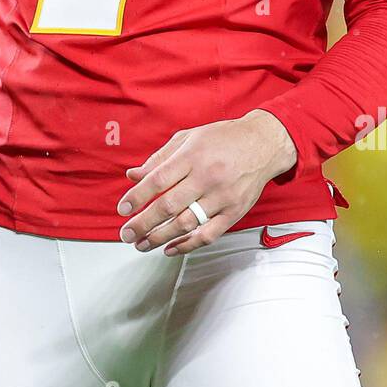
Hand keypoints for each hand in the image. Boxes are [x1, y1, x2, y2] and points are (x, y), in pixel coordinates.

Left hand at [116, 110, 296, 255]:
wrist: (263, 144)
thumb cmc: (222, 138)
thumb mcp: (188, 137)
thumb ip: (159, 158)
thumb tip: (132, 175)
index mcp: (192, 155)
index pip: (158, 179)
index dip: (137, 196)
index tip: (122, 209)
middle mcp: (206, 176)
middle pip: (169, 205)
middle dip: (143, 223)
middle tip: (126, 234)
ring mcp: (222, 196)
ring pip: (186, 223)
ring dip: (160, 237)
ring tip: (141, 244)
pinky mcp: (234, 211)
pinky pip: (209, 234)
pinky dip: (188, 245)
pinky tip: (170, 249)